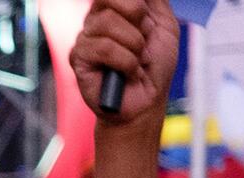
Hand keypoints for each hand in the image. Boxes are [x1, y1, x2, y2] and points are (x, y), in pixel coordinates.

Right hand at [71, 0, 179, 126]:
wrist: (147, 101)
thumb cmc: (153, 67)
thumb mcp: (164, 24)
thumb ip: (154, 0)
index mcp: (114, 9)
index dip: (134, 4)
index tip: (147, 21)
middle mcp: (96, 21)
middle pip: (109, 0)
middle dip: (137, 21)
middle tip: (144, 42)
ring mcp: (85, 39)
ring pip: (106, 23)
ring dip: (134, 44)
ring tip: (138, 60)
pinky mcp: (78, 59)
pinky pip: (103, 48)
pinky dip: (125, 61)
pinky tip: (129, 72)